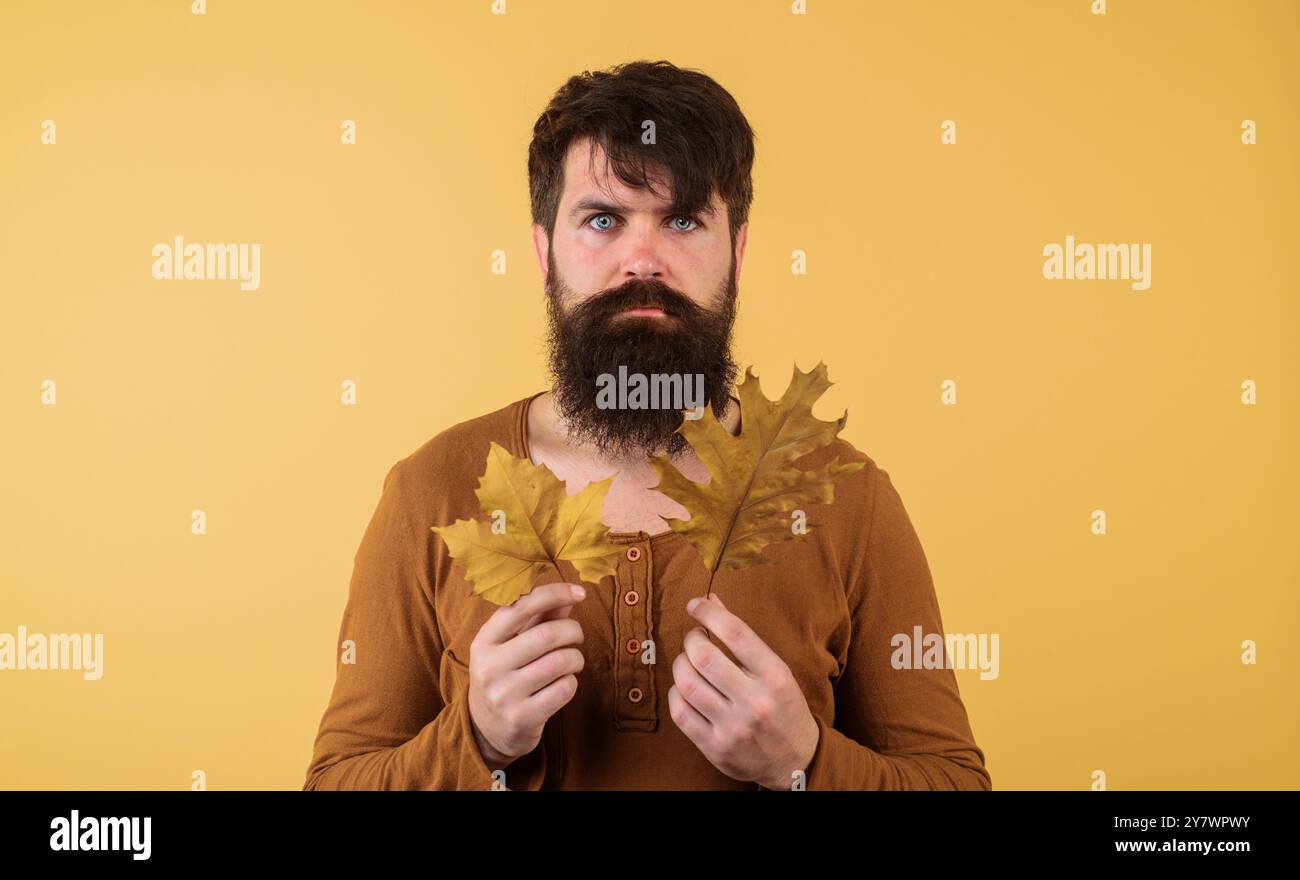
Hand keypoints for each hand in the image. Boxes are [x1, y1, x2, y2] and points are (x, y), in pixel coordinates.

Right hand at [467, 581, 586, 770]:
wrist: (486, 729)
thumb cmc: (505, 675)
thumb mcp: (511, 645)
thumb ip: (538, 619)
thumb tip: (567, 597)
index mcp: (484, 641)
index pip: (520, 607)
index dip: (554, 593)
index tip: (580, 592)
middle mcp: (490, 667)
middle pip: (548, 634)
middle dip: (573, 631)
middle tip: (577, 636)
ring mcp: (504, 695)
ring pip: (561, 661)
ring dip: (576, 658)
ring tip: (572, 661)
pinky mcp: (522, 717)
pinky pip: (565, 688)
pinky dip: (572, 682)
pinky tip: (563, 684)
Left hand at [668, 593, 819, 790]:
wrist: (795, 762)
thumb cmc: (782, 707)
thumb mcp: (774, 669)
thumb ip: (742, 636)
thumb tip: (711, 599)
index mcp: (775, 676)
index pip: (734, 632)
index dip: (707, 612)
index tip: (695, 605)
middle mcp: (755, 701)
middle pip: (703, 656)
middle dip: (691, 639)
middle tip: (695, 639)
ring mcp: (733, 727)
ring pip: (686, 682)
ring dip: (680, 664)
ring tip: (689, 662)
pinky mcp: (715, 747)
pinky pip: (680, 711)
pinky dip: (676, 693)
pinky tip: (685, 689)